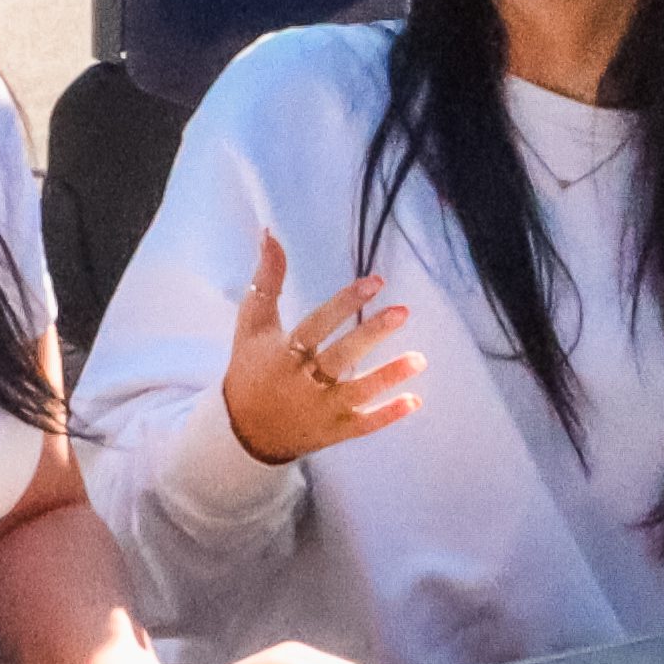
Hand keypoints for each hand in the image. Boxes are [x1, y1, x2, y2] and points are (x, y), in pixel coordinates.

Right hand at [220, 234, 423, 463]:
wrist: (243, 431)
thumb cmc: (251, 368)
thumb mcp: (252, 324)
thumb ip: (267, 280)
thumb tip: (269, 232)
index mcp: (283, 354)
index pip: (316, 326)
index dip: (344, 304)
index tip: (375, 282)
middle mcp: (301, 383)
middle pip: (339, 357)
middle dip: (370, 335)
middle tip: (404, 311)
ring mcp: (319, 411)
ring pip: (355, 392)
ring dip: (387, 376)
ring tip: (420, 358)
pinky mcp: (333, 431)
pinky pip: (363, 425)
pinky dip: (387, 415)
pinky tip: (415, 400)